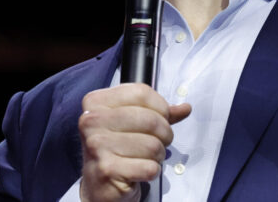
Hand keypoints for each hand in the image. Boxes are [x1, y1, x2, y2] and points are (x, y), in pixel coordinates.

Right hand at [78, 83, 191, 201]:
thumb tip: (185, 108)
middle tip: (160, 141)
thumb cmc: (116, 149)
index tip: (162, 117)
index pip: (141, 93)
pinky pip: (149, 167)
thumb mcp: (132, 123)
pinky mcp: (107, 170)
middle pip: (150, 119)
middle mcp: (92, 121)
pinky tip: (140, 170)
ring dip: (158, 154)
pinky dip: (152, 170)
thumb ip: (159, 113)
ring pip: (152, 145)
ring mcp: (97, 146)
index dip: (161, 107)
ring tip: (147, 157)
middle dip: (164, 133)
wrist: (98, 185)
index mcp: (96, 102)